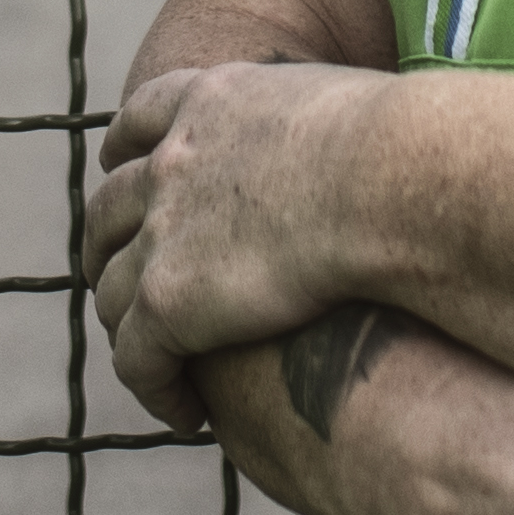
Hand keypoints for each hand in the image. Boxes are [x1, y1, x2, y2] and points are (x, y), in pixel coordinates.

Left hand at [84, 59, 393, 411]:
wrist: (391, 181)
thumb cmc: (406, 148)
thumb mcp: (348, 106)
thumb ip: (328, 124)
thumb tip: (381, 142)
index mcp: (213, 100)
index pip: (141, 119)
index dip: (124, 152)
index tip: (119, 168)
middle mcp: (173, 160)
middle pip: (109, 207)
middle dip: (107, 245)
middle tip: (122, 278)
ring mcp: (162, 229)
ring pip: (113, 291)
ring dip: (126, 328)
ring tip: (157, 363)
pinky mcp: (167, 301)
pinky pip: (138, 358)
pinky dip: (153, 388)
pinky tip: (186, 413)